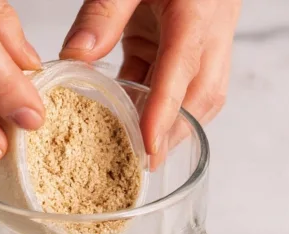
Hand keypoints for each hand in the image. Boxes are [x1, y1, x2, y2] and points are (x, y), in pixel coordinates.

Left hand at [60, 0, 240, 158]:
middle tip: (144, 163)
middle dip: (175, 132)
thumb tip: (77, 57)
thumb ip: (105, 11)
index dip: (166, 110)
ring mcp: (206, 41)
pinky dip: (159, 106)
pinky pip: (180, 83)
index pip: (182, 68)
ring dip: (173, 125)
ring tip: (140, 154)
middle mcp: (211, 31)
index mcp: (197, 11)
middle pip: (202, 95)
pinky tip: (134, 123)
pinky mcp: (191, 44)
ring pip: (200, 96)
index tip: (148, 146)